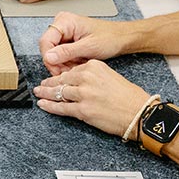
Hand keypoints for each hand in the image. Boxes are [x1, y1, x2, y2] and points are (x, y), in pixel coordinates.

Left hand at [34, 59, 149, 138]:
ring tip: (39, 93)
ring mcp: (83, 94)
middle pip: (61, 80)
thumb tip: (76, 80)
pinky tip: (43, 104)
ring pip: (58, 93)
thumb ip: (91, 75)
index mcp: (93, 66)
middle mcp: (86, 78)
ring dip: (46, 94)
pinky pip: (61, 108)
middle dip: (49, 84)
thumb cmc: (129, 96)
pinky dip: (50, 106)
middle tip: (41, 85)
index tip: (53, 78)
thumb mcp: (109, 75)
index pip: (70, 70)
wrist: (139, 112)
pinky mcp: (83, 110)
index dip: (59, 75)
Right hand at [38, 13, 131, 76]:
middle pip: (48, 49)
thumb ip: (67, 52)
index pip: (45, 41)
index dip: (49, 58)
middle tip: (69, 72)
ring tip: (77, 68)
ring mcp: (64, 34)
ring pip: (54, 54)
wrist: (122, 38)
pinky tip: (78, 65)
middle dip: (58, 63)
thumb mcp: (89, 46)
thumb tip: (49, 57)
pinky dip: (68, 63)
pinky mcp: (68, 42)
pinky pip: (61, 55)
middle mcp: (62, 25)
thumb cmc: (110, 37)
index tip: (57, 70)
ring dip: (64, 65)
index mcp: (65, 21)